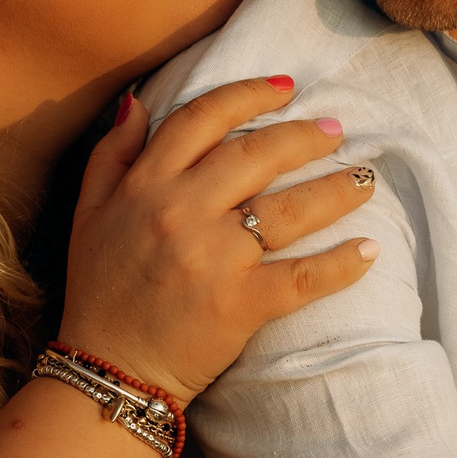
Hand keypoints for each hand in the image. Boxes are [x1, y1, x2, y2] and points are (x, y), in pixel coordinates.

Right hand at [58, 75, 376, 404]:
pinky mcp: (242, 303)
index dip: (248, 95)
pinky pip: (303, 276)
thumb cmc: (99, 290)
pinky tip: (368, 251)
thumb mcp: (88, 211)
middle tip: (335, 131)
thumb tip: (138, 100)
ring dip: (336, 190)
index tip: (285, 88)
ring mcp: (215, 258)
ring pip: (290, 209)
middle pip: (257, 155)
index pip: (203, 119)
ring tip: (364, 180)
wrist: (107, 369)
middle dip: (305, 137)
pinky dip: (341, 264)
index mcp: (146, 185)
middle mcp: (182, 211)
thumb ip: (112, 152)